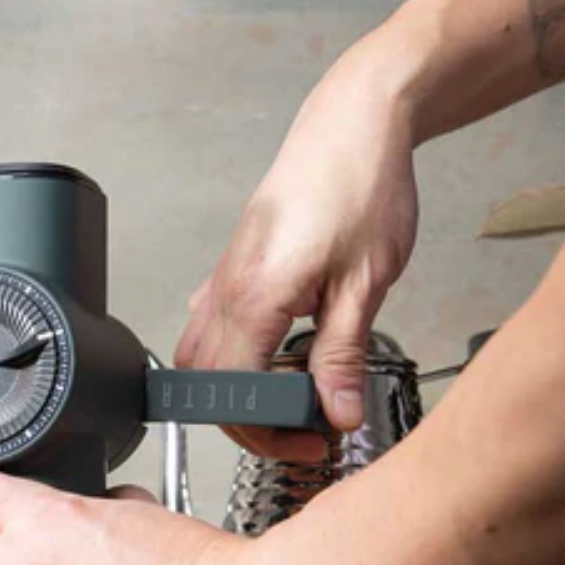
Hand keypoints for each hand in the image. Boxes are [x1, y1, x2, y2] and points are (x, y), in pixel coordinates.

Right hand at [176, 47, 418, 455]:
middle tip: (303, 431)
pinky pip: (208, 325)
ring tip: (291, 395)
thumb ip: (342, 355)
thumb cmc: (361, 186)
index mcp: (255, 296)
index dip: (268, 431)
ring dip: (235, 390)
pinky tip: (272, 355)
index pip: (233, 394)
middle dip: (249, 421)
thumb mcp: (365, 284)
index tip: (312, 440)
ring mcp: (223, 276)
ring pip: (199, 356)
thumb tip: (335, 413)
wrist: (353, 124)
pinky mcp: (232, 266)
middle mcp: (226, 289)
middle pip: (207, 384)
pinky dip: (231, 356)